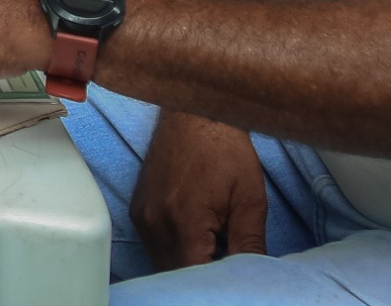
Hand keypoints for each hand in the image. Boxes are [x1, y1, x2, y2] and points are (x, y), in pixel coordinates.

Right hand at [130, 111, 269, 270]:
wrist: (194, 110)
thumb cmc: (225, 149)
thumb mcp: (250, 200)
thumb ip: (250, 245)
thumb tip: (253, 277)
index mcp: (184, 222)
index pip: (195, 276)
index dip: (217, 281)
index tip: (235, 275)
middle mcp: (155, 222)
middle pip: (176, 274)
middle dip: (202, 274)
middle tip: (227, 260)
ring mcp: (142, 216)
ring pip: (162, 263)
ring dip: (187, 264)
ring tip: (214, 247)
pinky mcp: (138, 209)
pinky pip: (154, 245)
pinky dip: (175, 250)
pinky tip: (197, 235)